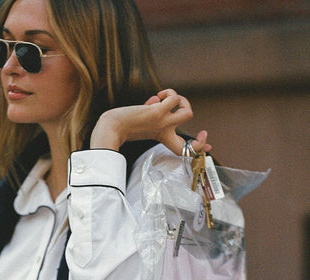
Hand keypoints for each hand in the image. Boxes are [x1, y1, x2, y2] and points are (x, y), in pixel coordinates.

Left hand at [90, 89, 211, 155]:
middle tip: (176, 102)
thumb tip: (156, 99)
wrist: (112, 128)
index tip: (205, 138)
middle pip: (190, 120)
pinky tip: (158, 96)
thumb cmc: (124, 127)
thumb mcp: (143, 124)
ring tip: (163, 97)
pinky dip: (168, 93)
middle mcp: (166, 131)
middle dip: (188, 107)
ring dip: (179, 98)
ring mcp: (164, 123)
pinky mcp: (158, 113)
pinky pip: (174, 99)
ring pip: (187, 111)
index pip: (186, 147)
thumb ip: (152, 114)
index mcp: (164, 137)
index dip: (200, 145)